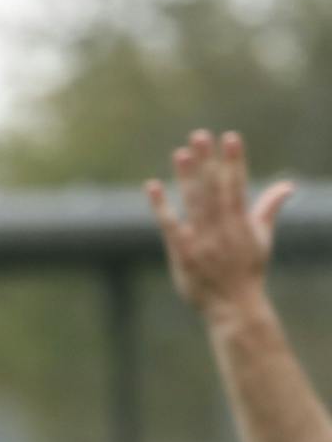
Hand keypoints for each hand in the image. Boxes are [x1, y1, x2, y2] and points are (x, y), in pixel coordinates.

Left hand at [147, 130, 293, 319]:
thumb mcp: (262, 239)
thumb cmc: (247, 271)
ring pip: (195, 203)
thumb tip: (287, 186)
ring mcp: (203, 240)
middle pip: (214, 189)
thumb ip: (268, 209)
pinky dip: (162, 206)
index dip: (234, 160)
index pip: (238, 184)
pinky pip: (170, 225)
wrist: (234, 306)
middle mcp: (223, 228)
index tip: (231, 137)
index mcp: (242, 222)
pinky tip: (153, 186)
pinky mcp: (184, 253)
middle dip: (208, 162)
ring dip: (187, 177)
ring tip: (181, 153)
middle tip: (200, 135)